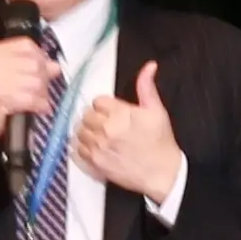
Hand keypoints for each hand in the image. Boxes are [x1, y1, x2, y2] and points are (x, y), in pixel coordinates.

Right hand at [0, 37, 60, 152]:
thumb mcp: (0, 74)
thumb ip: (25, 66)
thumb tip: (54, 66)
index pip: (26, 45)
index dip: (41, 56)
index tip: (44, 68)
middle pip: (33, 62)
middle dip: (44, 78)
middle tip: (43, 89)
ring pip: (35, 81)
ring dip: (43, 94)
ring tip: (40, 101)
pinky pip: (31, 98)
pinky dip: (39, 104)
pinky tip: (39, 108)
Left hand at [76, 58, 183, 200]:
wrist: (162, 174)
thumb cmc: (161, 142)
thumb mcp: (157, 111)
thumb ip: (147, 87)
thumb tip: (149, 66)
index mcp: (120, 113)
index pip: (97, 101)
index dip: (105, 106)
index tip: (112, 112)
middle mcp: (106, 129)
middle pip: (86, 115)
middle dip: (95, 117)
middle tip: (106, 124)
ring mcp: (99, 146)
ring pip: (80, 131)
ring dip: (88, 131)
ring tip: (101, 136)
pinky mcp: (95, 163)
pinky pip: (78, 149)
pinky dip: (83, 147)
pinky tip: (96, 147)